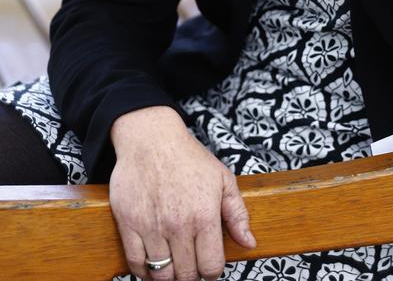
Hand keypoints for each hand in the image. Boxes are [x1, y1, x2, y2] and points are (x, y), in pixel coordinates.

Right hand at [110, 106, 254, 280]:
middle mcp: (178, 225)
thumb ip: (238, 214)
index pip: (211, 268)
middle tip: (191, 263)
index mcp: (204, 216)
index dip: (212, 271)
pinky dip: (144, 272)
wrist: (151, 139)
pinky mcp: (129, 224)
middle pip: (186, 276)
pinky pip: (135, 265)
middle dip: (191, 274)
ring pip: (161, 276)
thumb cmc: (188, 157)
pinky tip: (152, 264)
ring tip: (173, 264)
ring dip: (169, 276)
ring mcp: (152, 227)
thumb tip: (249, 243)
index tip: (209, 264)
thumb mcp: (223, 179)